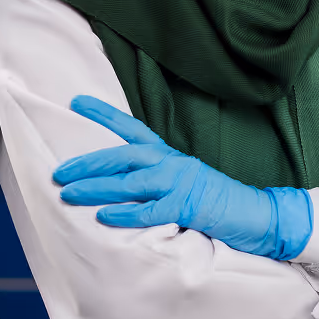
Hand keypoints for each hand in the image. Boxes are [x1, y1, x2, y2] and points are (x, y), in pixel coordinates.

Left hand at [53, 95, 312, 260]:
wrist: (259, 214)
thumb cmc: (218, 201)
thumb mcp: (184, 179)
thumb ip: (157, 176)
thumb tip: (120, 182)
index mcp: (170, 155)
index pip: (131, 128)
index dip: (104, 113)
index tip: (76, 101)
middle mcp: (172, 163)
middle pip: (123, 156)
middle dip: (88, 162)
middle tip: (59, 170)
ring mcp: (181, 184)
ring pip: (130, 183)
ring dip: (97, 188)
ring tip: (69, 193)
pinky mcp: (189, 208)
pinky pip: (151, 211)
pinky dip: (126, 214)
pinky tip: (104, 217)